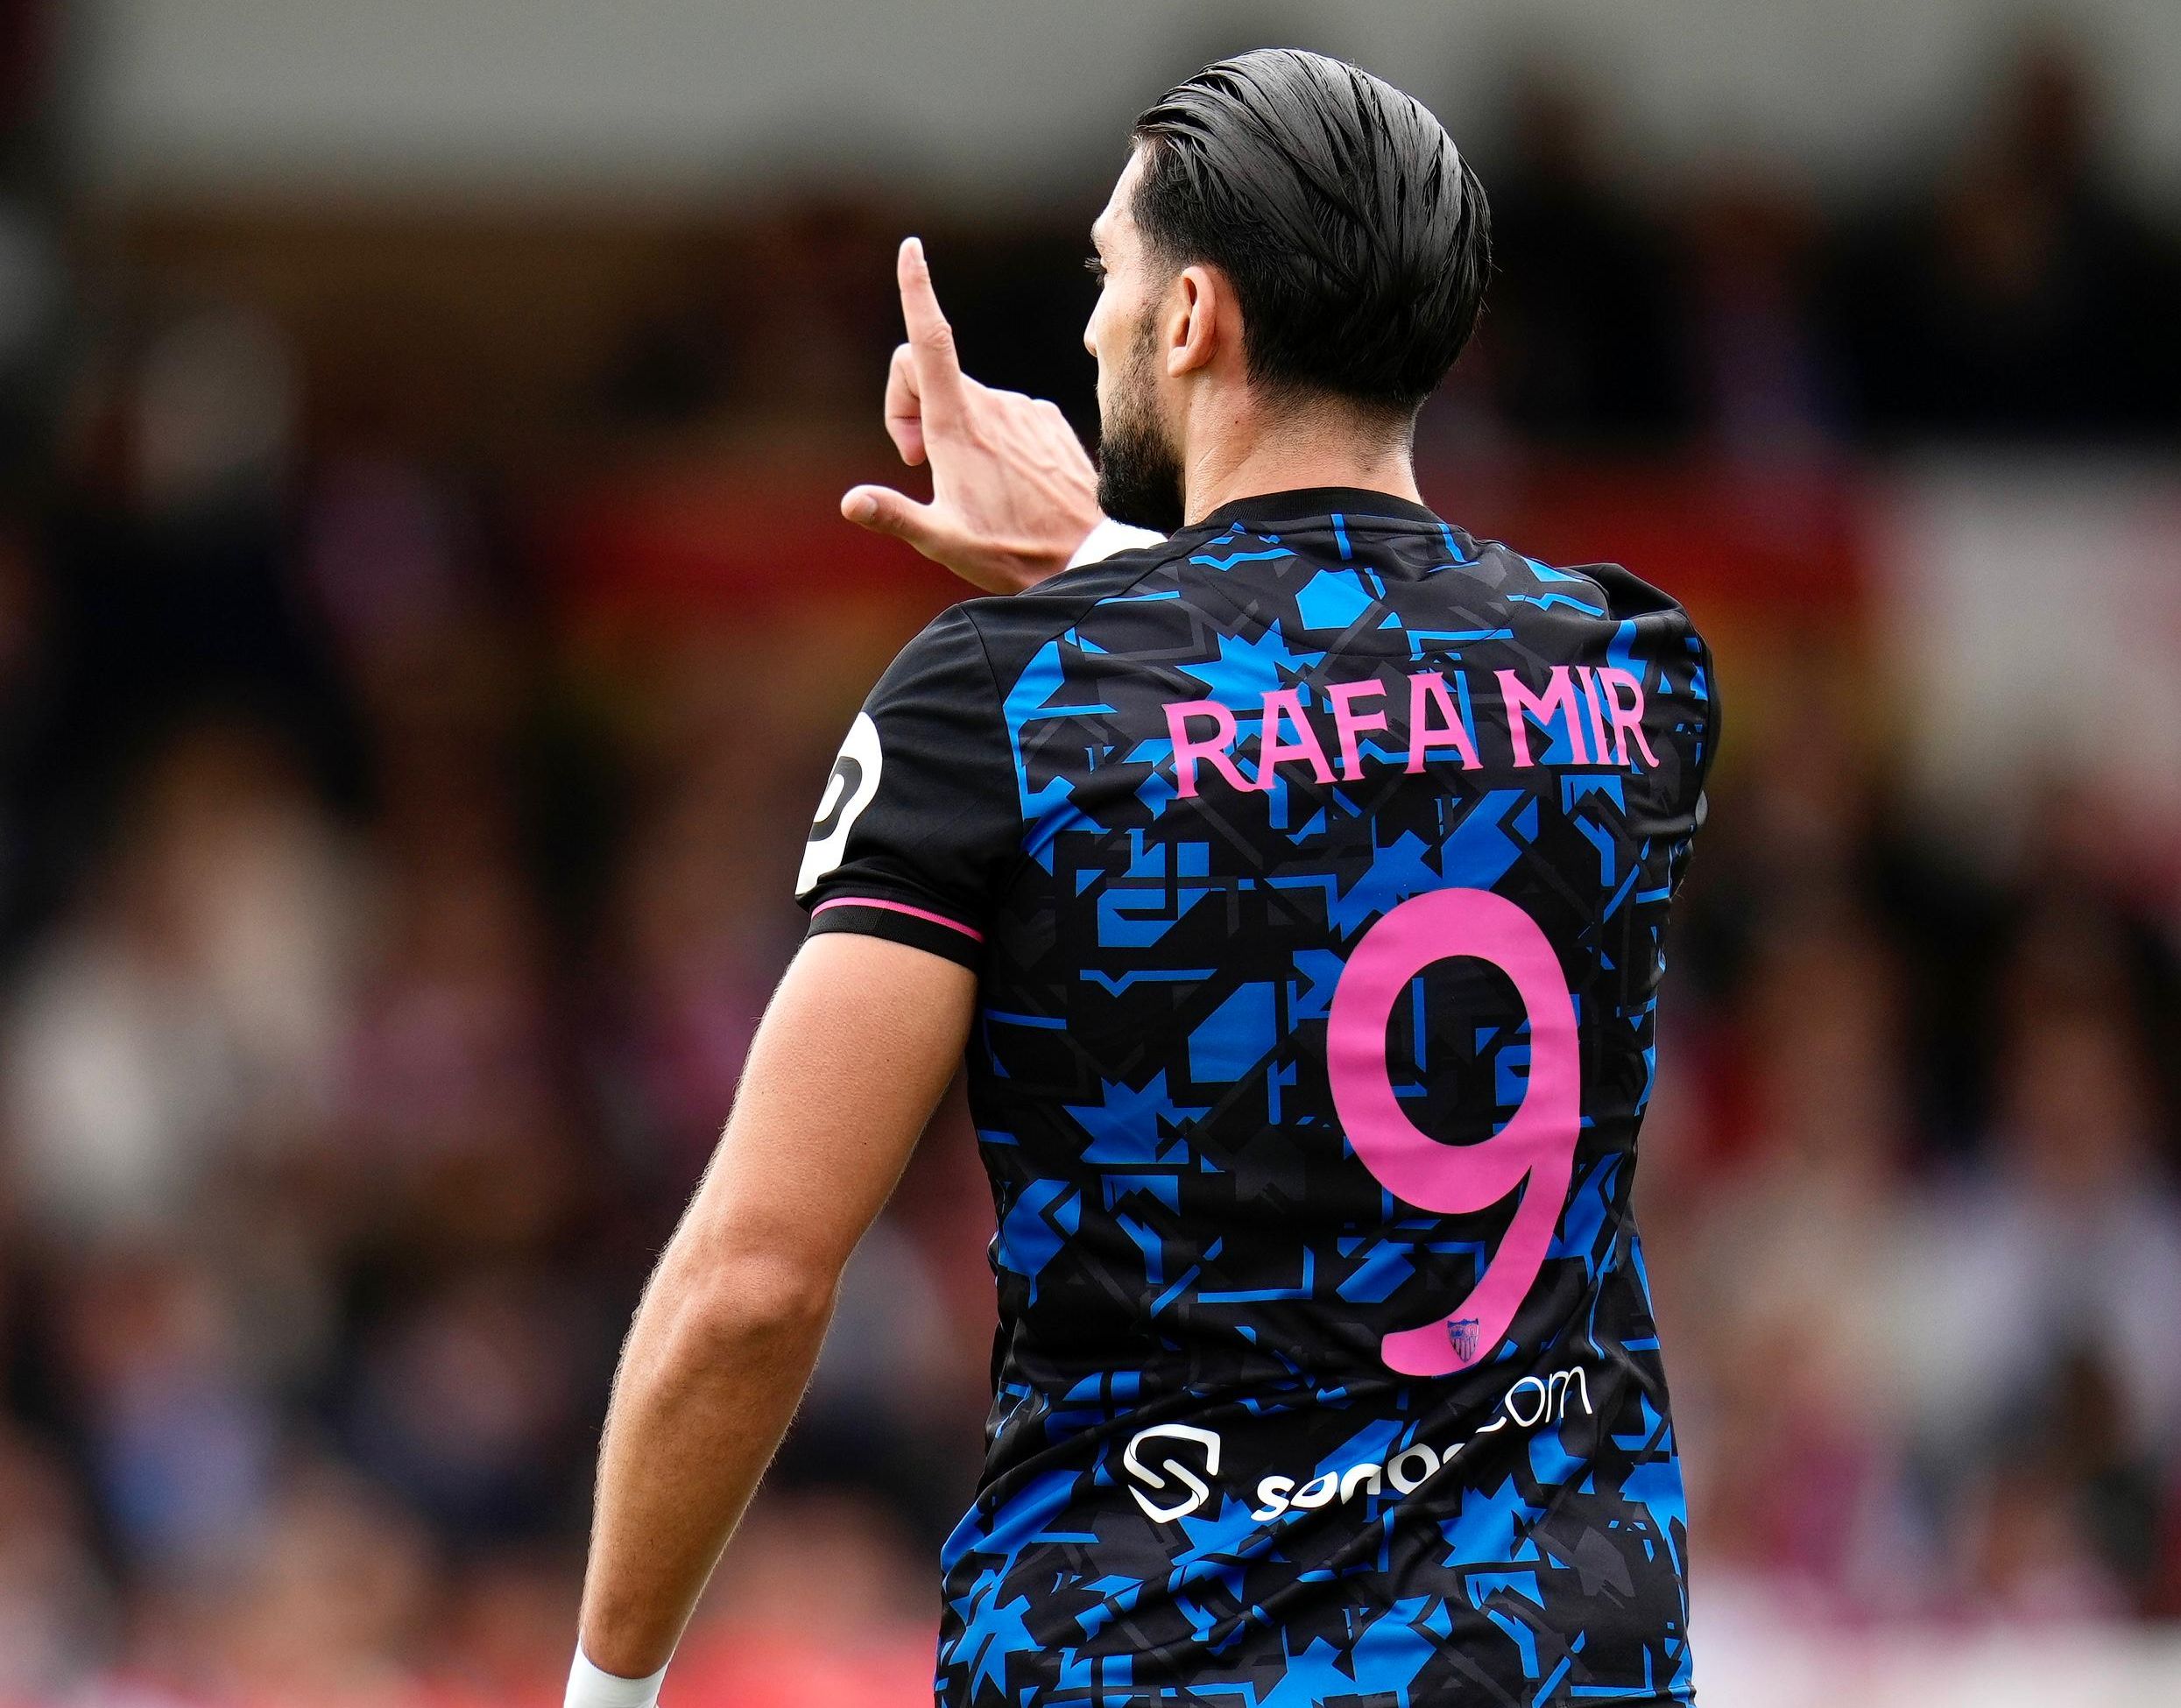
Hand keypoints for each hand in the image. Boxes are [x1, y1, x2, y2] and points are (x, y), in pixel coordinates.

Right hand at [842, 238, 1105, 594]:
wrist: (1087, 555)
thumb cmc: (1012, 552)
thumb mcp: (943, 541)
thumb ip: (894, 514)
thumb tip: (852, 502)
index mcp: (957, 422)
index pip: (928, 341)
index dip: (916, 291)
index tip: (911, 250)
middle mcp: (993, 403)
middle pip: (930, 375)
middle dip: (909, 409)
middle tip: (919, 465)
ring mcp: (1025, 408)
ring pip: (968, 399)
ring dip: (954, 429)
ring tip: (972, 485)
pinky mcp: (1048, 420)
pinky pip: (1005, 413)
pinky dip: (992, 436)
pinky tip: (1007, 480)